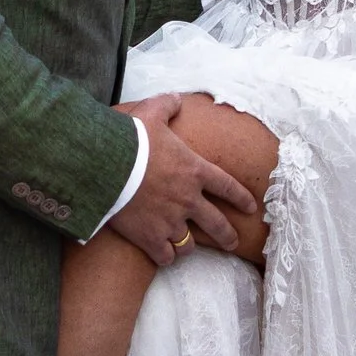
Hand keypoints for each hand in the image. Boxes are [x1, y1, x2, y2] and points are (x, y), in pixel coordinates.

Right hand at [107, 92, 256, 266]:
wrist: (105, 165)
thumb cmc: (131, 139)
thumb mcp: (152, 112)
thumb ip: (167, 106)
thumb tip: (176, 99)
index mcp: (194, 171)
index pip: (227, 187)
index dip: (241, 198)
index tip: (250, 208)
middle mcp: (188, 199)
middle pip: (217, 224)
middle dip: (227, 235)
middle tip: (232, 242)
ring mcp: (170, 221)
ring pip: (190, 244)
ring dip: (189, 245)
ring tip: (187, 246)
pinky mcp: (150, 238)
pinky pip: (166, 256)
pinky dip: (165, 256)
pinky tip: (163, 255)